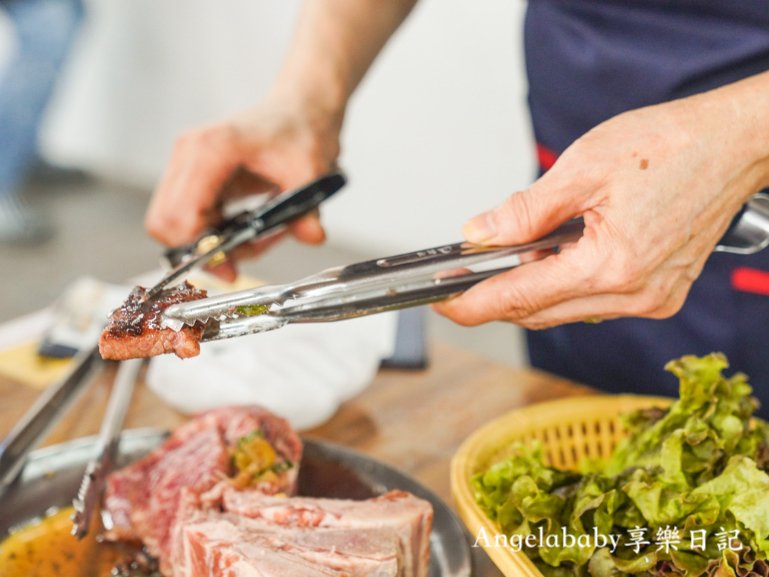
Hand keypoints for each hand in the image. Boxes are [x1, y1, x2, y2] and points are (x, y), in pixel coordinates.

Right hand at [145, 96, 342, 280]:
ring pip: (172, 224)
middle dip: (198, 251)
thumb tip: (312, 236)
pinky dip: (213, 233)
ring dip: (208, 243)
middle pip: (165, 223)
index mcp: (212, 148)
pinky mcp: (192, 175)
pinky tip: (247, 229)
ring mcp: (186, 163)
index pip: (179, 213)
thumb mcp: (312, 173)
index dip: (199, 248)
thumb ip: (308, 209)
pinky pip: (187, 217)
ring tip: (252, 240)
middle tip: (238, 261)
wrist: (300, 110)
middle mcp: (189, 153)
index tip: (230, 268)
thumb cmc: (301, 131)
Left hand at [433, 80, 768, 328]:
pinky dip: (562, 285)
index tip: (442, 304)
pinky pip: (592, 302)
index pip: (522, 298)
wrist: (734, 143)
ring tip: (507, 258)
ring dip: (529, 290)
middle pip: (540, 312)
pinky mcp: (658, 294)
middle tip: (461, 279)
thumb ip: (526, 210)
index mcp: (614, 266)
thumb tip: (481, 235)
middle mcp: (635, 295)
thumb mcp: (583, 167)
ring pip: (564, 309)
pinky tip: (552, 259)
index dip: (474, 304)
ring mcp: (651, 299)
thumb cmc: (672, 146)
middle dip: (495, 298)